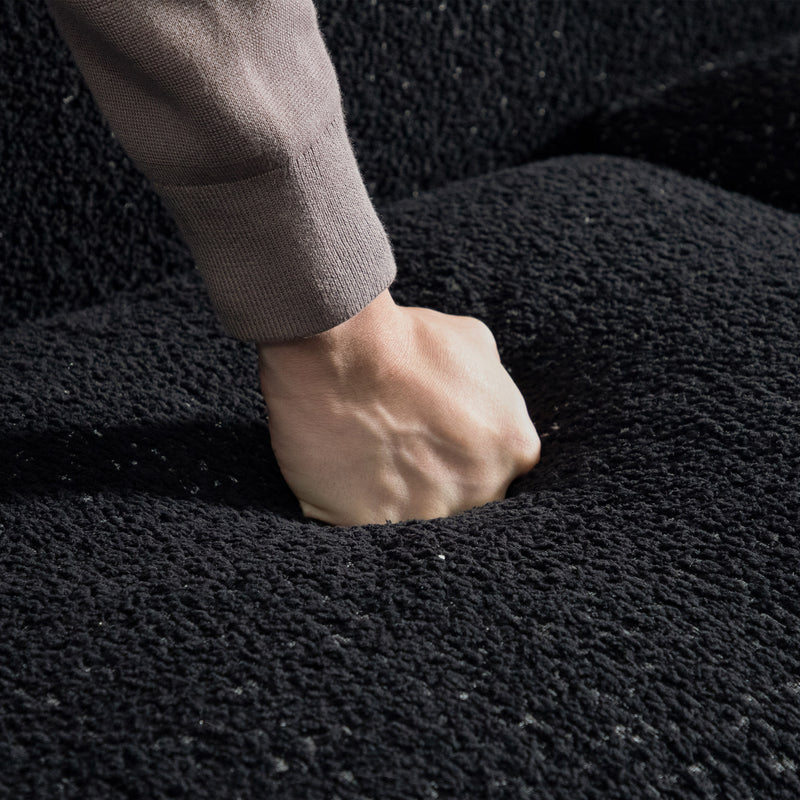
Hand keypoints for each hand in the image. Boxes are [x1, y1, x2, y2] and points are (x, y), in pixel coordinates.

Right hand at [257, 290, 539, 525]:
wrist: (340, 352)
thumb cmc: (406, 341)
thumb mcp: (475, 344)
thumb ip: (492, 386)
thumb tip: (485, 397)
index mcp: (514, 449)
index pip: (500, 469)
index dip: (466, 457)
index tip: (439, 446)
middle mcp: (482, 491)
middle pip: (467, 503)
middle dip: (439, 482)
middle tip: (405, 456)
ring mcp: (428, 516)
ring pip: (420, 523)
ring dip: (400, 502)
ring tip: (371, 466)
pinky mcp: (374, 528)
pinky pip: (370, 531)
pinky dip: (357, 510)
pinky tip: (345, 477)